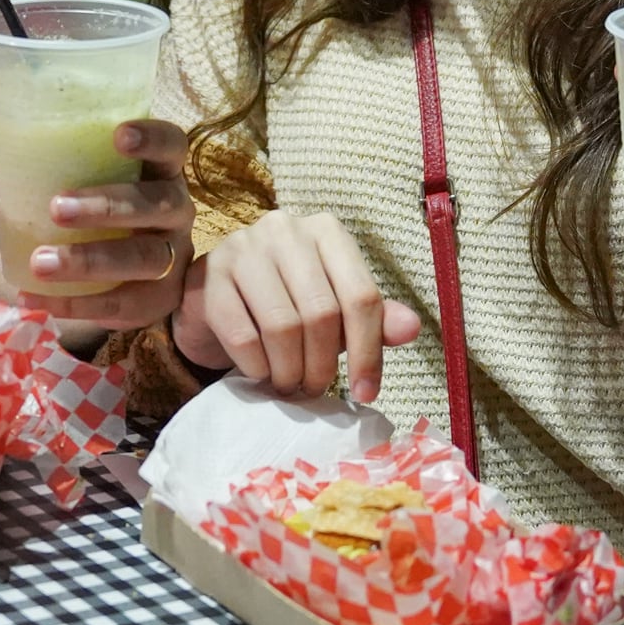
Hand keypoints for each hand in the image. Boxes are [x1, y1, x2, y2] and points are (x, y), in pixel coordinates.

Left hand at [0, 116, 193, 328]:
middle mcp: (173, 208)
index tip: (118, 136)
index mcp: (154, 167)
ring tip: (40, 263)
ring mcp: (171, 255)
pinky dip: (78, 305)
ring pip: (146, 258)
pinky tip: (37, 301)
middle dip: (108, 206)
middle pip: (156, 203)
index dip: (152, 138)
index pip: (171, 144)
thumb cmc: (79, 201)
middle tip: (56, 209)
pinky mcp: (156, 298)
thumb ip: (13, 149)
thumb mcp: (51, 173)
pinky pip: (125, 304)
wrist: (101, 269)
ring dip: (92, 260)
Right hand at [168, 210, 421, 403]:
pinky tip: (261, 372)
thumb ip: (374, 318)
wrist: (218, 296)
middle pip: (321, 313)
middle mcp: (287, 229)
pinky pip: (242, 336)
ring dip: (289, 371)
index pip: (362, 295)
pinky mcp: (211, 273)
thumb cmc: (287, 302)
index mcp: (328, 232)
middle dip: (323, 366)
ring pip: (282, 325)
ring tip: (290, 385)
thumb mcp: (336, 308)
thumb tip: (412, 329)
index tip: (366, 394)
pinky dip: (257, 367)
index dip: (368, 352)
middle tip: (316, 389)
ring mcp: (245, 246)